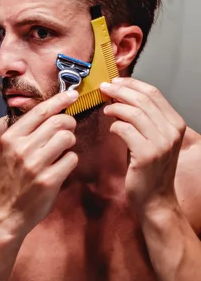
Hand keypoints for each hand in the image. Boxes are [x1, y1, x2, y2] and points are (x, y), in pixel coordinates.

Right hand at [0, 90, 79, 237]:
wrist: (5, 213)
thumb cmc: (10, 180)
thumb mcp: (8, 151)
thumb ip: (25, 132)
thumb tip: (49, 111)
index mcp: (10, 138)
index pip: (40, 111)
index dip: (59, 100)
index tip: (72, 94)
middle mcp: (21, 148)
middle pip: (58, 122)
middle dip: (69, 123)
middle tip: (68, 129)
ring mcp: (35, 164)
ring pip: (67, 138)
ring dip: (70, 143)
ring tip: (62, 151)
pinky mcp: (48, 180)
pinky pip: (72, 159)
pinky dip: (70, 161)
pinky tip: (60, 167)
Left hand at [100, 78, 185, 215]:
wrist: (156, 199)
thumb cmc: (150, 168)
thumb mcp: (155, 139)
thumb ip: (146, 118)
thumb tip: (123, 94)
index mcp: (176, 123)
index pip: (154, 93)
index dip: (131, 84)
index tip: (115, 81)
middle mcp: (172, 131)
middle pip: (142, 99)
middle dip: (119, 90)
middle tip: (104, 89)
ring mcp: (161, 143)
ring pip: (133, 112)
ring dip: (115, 107)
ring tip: (106, 109)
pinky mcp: (146, 155)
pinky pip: (125, 129)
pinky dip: (115, 125)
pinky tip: (111, 128)